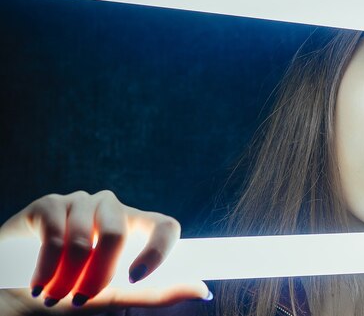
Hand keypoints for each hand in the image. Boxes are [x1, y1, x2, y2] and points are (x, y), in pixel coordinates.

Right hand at [0, 190, 208, 313]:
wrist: (16, 294)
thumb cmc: (71, 292)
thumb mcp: (116, 296)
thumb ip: (158, 292)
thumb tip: (204, 291)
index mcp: (135, 228)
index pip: (167, 226)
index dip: (159, 250)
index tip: (136, 278)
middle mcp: (112, 209)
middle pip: (120, 233)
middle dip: (98, 275)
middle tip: (79, 300)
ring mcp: (81, 203)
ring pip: (87, 238)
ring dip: (68, 277)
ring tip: (54, 294)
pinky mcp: (50, 203)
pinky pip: (56, 234)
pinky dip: (46, 269)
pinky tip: (38, 283)